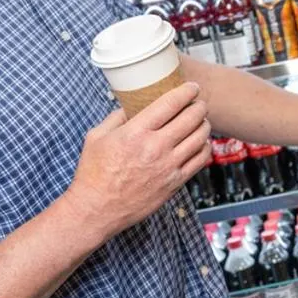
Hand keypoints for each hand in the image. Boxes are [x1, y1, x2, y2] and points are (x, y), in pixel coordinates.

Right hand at [63, 83, 210, 241]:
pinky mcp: (175, 182)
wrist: (96, 209)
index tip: (191, 87)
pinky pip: (201, 159)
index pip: (171, 103)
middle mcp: (155, 147)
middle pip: (192, 117)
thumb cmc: (93, 173)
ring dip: (204, 125)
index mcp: (136, 132)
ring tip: (200, 121)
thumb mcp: (96, 136)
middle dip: (199, 106)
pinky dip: (204, 147)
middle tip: (198, 103)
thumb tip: (132, 105)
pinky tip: (200, 143)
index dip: (187, 91)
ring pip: (200, 137)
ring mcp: (168, 166)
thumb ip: (116, 117)